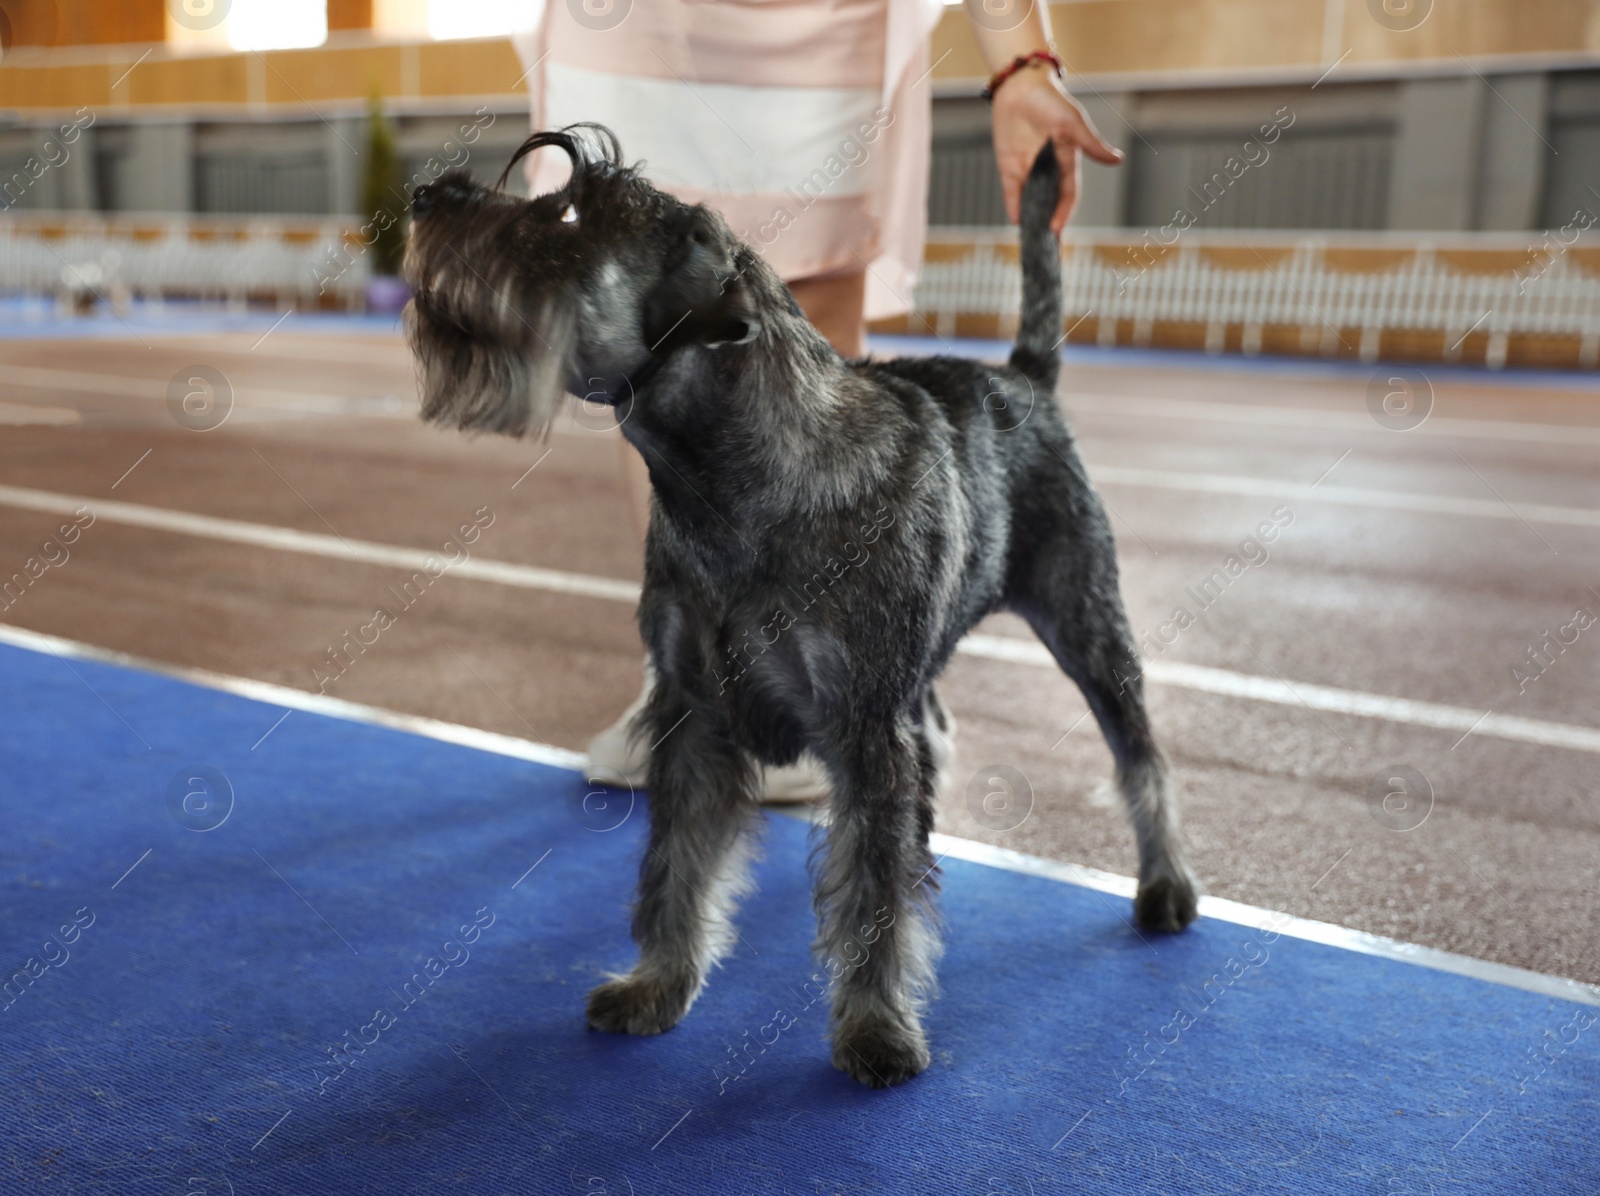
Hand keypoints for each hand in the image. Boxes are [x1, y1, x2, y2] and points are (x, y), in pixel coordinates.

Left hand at [990, 66, 1121, 232]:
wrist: (1021, 87)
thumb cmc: (1051, 100)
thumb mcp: (1073, 123)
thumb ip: (1091, 145)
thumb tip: (1117, 160)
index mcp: (1067, 162)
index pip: (1068, 194)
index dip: (1063, 212)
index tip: (1056, 229)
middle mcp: (1048, 170)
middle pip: (1050, 204)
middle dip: (1050, 225)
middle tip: (1048, 250)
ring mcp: (1028, 169)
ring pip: (1031, 202)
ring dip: (1032, 221)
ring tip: (1032, 243)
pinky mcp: (1009, 166)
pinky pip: (1012, 192)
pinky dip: (1014, 207)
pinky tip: (1016, 223)